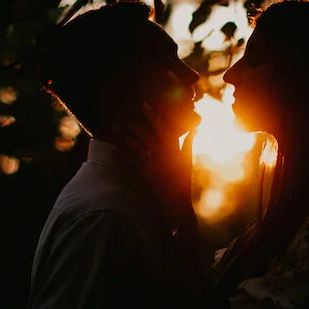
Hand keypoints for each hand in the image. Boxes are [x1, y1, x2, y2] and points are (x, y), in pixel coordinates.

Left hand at [115, 102, 195, 226]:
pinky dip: (121, 155)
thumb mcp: (188, 161)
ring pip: (135, 146)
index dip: (154, 116)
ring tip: (113, 125)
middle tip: (120, 111)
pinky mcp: (144, 175)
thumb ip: (190, 142)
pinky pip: (130, 163)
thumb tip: (196, 127)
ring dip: (123, 135)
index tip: (144, 104)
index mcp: (174, 149)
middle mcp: (163, 155)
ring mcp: (153, 165)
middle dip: (133, 122)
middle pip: (145, 134)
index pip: (164, 128)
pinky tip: (112, 147)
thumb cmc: (183, 182)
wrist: (177, 204)